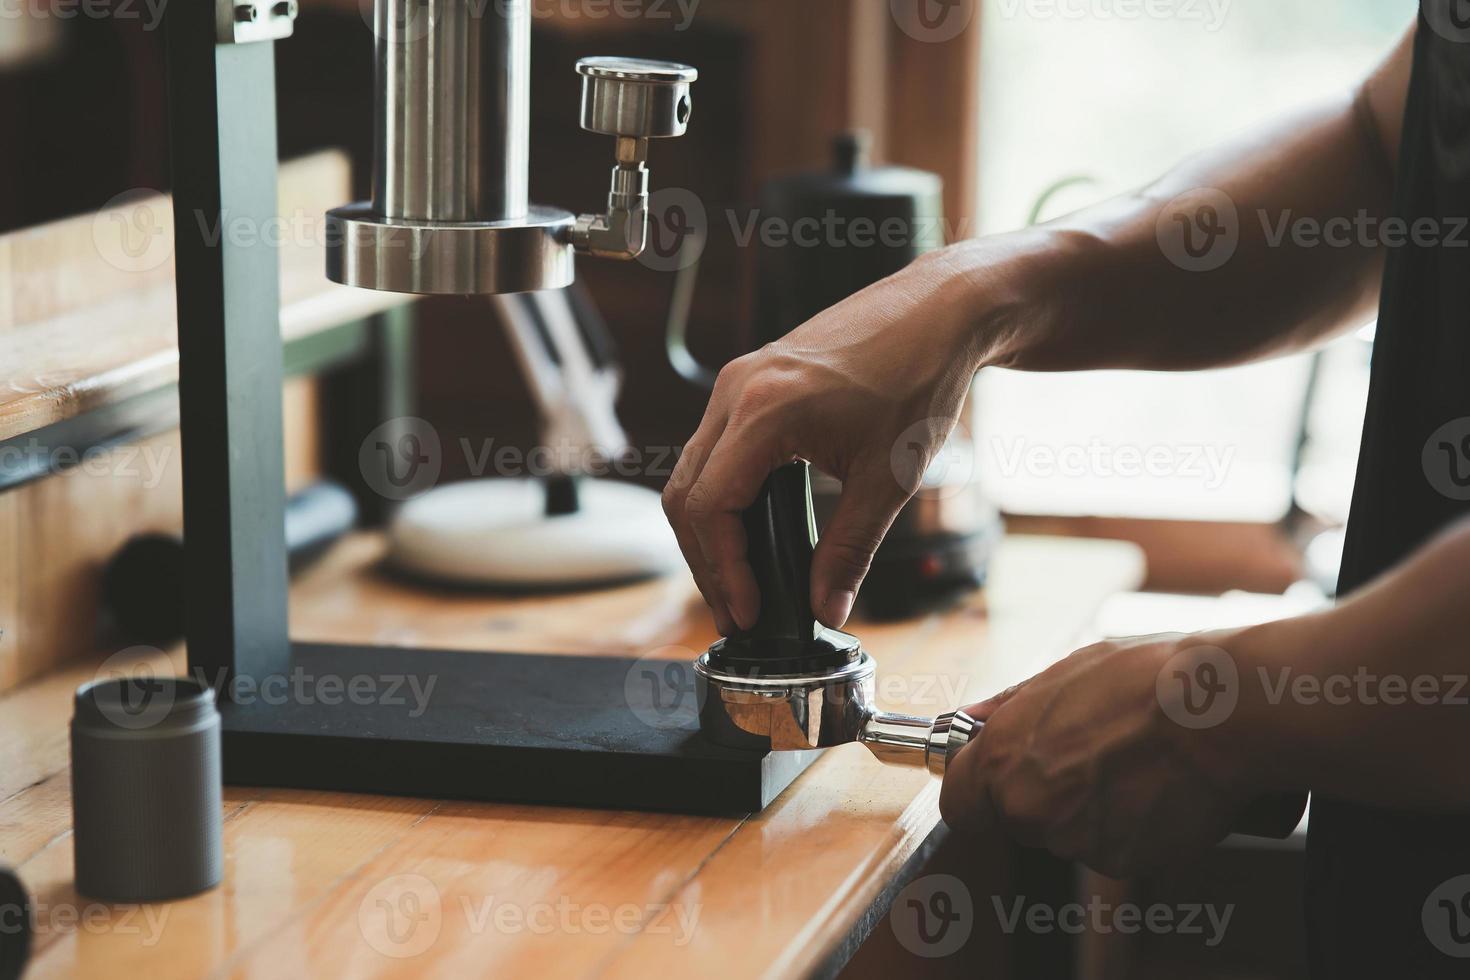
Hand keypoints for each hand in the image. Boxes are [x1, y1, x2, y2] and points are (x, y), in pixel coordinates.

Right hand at [661, 246, 995, 634]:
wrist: (939, 312)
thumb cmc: (920, 377)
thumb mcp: (889, 478)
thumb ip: (850, 549)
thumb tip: (827, 608)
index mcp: (764, 411)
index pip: (710, 507)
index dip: (724, 570)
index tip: (748, 612)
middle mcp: (738, 390)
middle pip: (685, 494)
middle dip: (706, 561)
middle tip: (737, 611)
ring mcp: (739, 381)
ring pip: (692, 471)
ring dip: (708, 531)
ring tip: (741, 582)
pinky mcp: (751, 381)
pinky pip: (713, 449)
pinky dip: (721, 496)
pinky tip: (752, 531)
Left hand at [939, 631, 1268, 878]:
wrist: (1218, 713)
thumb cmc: (1145, 680)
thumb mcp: (1062, 672)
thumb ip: (1008, 706)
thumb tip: (974, 718)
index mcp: (1003, 758)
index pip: (960, 804)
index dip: (979, 793)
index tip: (997, 782)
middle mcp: (1030, 807)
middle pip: (1018, 819)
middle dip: (1045, 795)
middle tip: (1091, 757)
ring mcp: (1076, 840)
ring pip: (1069, 834)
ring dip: (1092, 811)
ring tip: (1132, 765)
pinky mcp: (1124, 862)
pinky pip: (1114, 848)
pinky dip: (1131, 828)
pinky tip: (1154, 789)